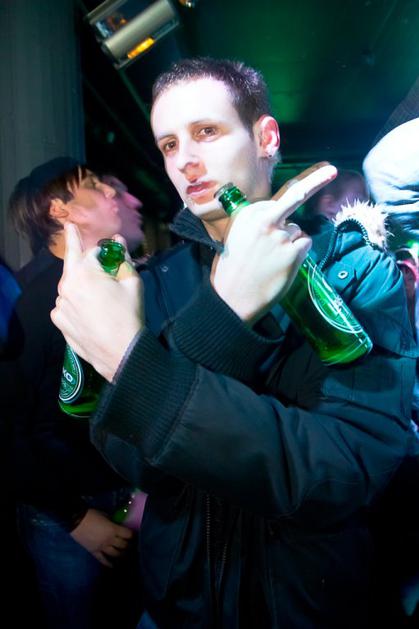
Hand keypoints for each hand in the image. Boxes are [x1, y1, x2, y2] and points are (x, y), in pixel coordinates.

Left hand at [51, 223, 142, 381]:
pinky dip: (74, 301)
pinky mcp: (59, 320)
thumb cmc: (129, 315)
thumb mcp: (133, 283)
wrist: (121, 352)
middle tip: (69, 227)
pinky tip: (87, 309)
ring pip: (70, 285)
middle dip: (72, 244)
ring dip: (80, 282)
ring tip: (96, 292)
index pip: (92, 251)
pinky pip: (65, 303)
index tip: (108, 245)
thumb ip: (123, 259)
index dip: (105, 251)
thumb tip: (118, 241)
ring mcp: (60, 304)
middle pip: (72, 262)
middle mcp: (67, 285)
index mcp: (85, 272)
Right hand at [70, 508, 134, 566]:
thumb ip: (111, 521)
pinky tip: (112, 566)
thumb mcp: (105, 515)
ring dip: (121, 554)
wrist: (75, 521)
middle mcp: (109, 540)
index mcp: (113, 530)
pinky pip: (102, 559)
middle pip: (123, 545)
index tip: (134, 535)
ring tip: (124, 554)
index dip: (132, 535)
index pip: (127, 534)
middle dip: (128, 545)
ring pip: (115, 554)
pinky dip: (108, 563)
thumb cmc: (91, 515)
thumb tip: (116, 525)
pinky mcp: (93, 551)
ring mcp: (102, 547)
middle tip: (131, 545)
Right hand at [212, 163, 336, 322]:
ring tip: (271, 260)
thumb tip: (279, 216)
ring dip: (291, 242)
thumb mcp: (235, 236)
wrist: (232, 298)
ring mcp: (281, 235)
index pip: (282, 192)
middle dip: (316, 180)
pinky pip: (304, 245)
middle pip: (297, 195)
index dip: (308, 179)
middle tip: (332, 170)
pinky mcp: (293, 251)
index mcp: (248, 213)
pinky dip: (297, 254)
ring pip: (298, 230)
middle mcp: (265, 218)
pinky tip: (281, 265)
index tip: (325, 168)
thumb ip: (256, 222)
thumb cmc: (232, 269)